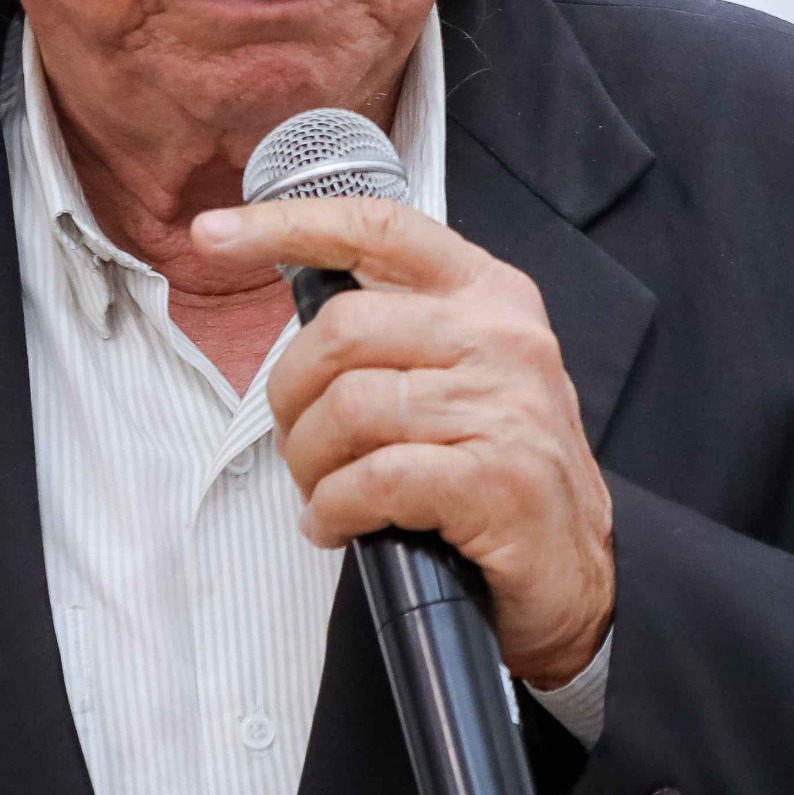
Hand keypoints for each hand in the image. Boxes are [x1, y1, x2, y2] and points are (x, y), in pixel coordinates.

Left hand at [194, 196, 614, 686]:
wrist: (578, 571)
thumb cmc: (502, 470)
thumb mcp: (469, 373)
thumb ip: (403, 331)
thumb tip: (303, 314)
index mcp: (490, 294)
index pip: (379, 229)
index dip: (287, 223)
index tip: (215, 233)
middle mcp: (503, 337)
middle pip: (342, 328)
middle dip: (290, 395)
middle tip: (296, 443)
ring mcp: (505, 407)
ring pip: (349, 409)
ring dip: (310, 465)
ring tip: (321, 493)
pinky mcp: (497, 480)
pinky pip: (373, 480)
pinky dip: (334, 509)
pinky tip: (337, 526)